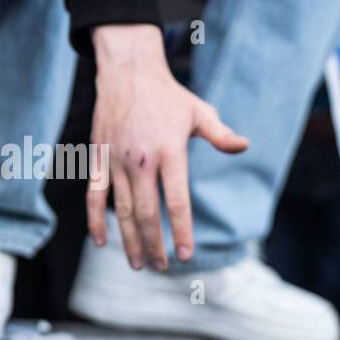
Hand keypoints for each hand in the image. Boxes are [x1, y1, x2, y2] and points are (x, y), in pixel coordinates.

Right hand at [88, 25, 248, 269]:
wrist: (127, 71)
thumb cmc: (169, 96)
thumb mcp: (199, 112)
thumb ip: (221, 134)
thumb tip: (245, 146)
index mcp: (169, 152)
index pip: (176, 201)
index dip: (180, 230)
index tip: (184, 255)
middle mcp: (141, 160)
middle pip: (146, 213)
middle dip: (154, 244)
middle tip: (162, 268)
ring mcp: (116, 160)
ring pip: (121, 209)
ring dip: (129, 240)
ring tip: (139, 264)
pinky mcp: (99, 157)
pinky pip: (95, 194)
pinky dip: (95, 219)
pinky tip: (102, 242)